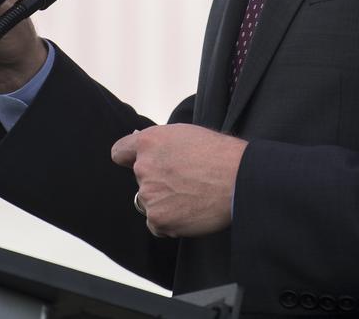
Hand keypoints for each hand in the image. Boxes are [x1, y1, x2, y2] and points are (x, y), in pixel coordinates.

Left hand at [111, 124, 245, 237]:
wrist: (238, 178)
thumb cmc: (219, 153)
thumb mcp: (185, 134)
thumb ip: (160, 142)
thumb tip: (142, 148)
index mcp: (148, 142)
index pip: (119, 152)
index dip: (129, 158)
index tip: (136, 162)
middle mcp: (143, 167)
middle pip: (140, 180)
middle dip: (157, 182)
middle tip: (185, 182)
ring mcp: (149, 194)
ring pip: (149, 202)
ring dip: (164, 202)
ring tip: (192, 196)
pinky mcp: (158, 218)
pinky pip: (156, 224)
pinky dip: (170, 222)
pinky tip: (190, 211)